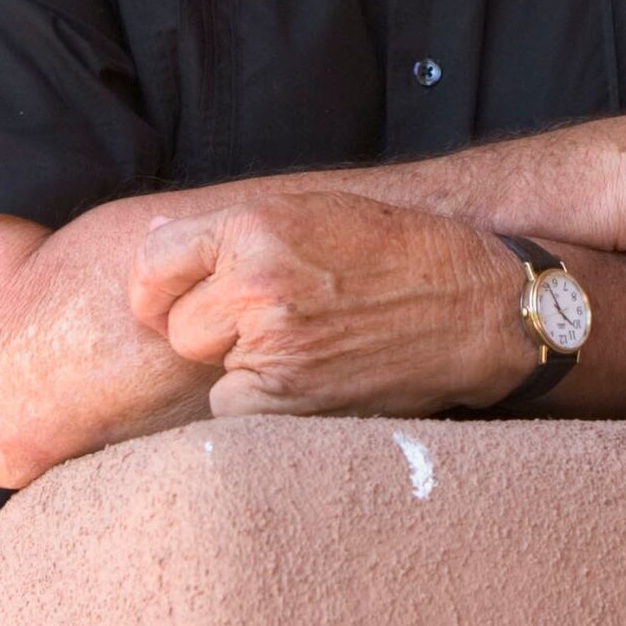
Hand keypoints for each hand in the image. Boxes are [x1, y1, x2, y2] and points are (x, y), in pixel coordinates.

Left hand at [126, 190, 524, 418]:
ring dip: (237, 368)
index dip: (157, 284)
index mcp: (255, 228)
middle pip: (177, 324)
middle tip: (268, 320)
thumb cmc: (394, 254)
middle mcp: (256, 285)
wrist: (472, 308)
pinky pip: (237, 413)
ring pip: (208, 373)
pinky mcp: (292, 402)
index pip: (153, 260)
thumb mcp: (311, 211)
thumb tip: (155, 236)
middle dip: (209, 327)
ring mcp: (274, 348)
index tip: (168, 298)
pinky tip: (311, 380)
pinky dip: (261, 406)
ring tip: (302, 346)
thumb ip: (233, 230)